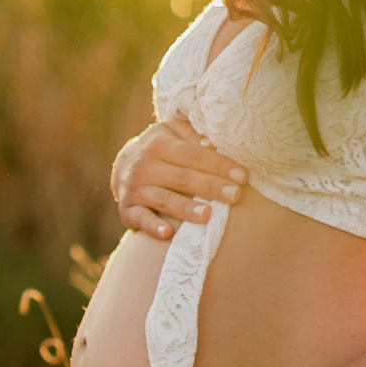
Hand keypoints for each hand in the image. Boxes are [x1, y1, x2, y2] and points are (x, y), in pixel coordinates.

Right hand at [112, 118, 247, 240]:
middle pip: (182, 178)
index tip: (242, 176)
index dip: (219, 165)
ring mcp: (134, 189)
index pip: (194, 155)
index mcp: (158, 144)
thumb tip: (214, 143)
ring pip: (163, 199)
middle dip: (211, 187)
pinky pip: (140, 219)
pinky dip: (153, 226)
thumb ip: (192, 135)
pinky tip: (168, 233)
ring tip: (208, 215)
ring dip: (185, 208)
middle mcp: (144, 165)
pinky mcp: (126, 210)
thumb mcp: (172, 133)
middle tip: (235, 195)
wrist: (123, 166)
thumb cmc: (160, 149)